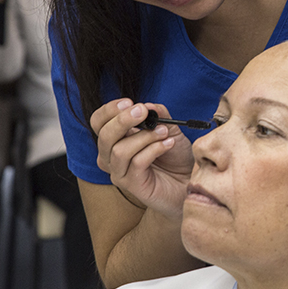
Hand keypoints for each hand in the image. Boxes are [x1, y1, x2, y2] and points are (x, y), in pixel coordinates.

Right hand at [90, 99, 194, 219]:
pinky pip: (136, 163)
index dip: (109, 110)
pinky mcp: (132, 186)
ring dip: (144, 137)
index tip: (129, 102)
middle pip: (103, 136)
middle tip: (143, 112)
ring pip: (119, 151)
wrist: (189, 180)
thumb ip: (158, 115)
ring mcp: (119, 172)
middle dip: (122, 120)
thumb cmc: (175, 156)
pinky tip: (168, 144)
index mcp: (115, 139)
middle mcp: (111, 156)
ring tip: (164, 132)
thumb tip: (148, 105)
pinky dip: (154, 150)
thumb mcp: (169, 129)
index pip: (98, 122)